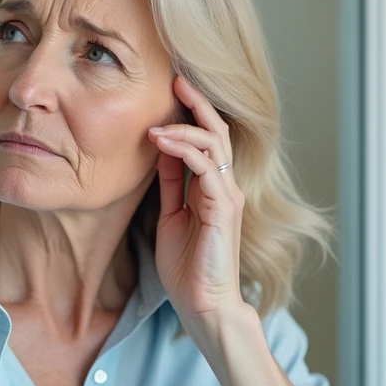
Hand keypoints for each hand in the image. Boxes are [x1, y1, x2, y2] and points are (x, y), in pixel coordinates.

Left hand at [148, 76, 247, 339]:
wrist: (204, 305)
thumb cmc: (188, 267)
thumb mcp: (171, 215)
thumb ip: (171, 184)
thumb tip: (160, 148)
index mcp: (213, 188)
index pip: (208, 139)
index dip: (192, 113)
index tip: (172, 90)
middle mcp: (226, 187)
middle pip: (217, 132)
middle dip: (197, 104)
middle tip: (175, 79)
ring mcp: (228, 196)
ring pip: (213, 144)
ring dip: (183, 126)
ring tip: (157, 120)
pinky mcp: (224, 208)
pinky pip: (207, 168)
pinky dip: (183, 149)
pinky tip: (160, 142)